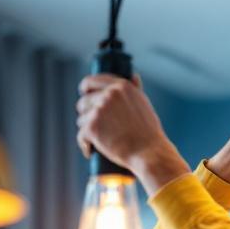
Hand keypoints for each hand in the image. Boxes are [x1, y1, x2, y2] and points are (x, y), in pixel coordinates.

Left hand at [75, 73, 186, 189]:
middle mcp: (108, 95)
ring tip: (100, 140)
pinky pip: (81, 136)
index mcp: (121, 87)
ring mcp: (98, 110)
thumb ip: (135, 89)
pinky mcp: (91, 127)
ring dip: (88, 130)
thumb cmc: (149, 132)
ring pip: (82, 120)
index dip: (85, 89)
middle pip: (83, 102)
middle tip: (96, 125)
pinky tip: (90, 150)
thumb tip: (133, 75)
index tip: (84, 95)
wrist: (148, 153)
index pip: (91, 81)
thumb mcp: (143, 105)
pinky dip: (85, 145)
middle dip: (87, 114)